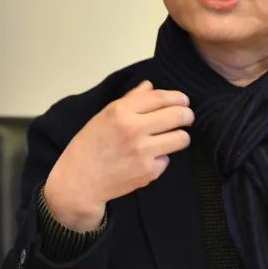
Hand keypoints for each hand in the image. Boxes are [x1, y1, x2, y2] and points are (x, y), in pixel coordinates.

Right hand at [44, 80, 193, 230]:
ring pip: (181, 139)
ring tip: (172, 137)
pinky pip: (167, 159)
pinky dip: (160, 158)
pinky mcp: (149, 172)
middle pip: (178, 116)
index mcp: (120, 111)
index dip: (178, 97)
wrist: (80, 182)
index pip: (161, 97)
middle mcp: (134, 129)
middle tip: (186, 117)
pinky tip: (147, 159)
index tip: (183, 100)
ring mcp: (143, 152)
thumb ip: (130, 100)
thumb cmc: (89, 146)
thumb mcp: (104, 116)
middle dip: (187, 115)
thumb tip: (150, 86)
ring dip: (180, 137)